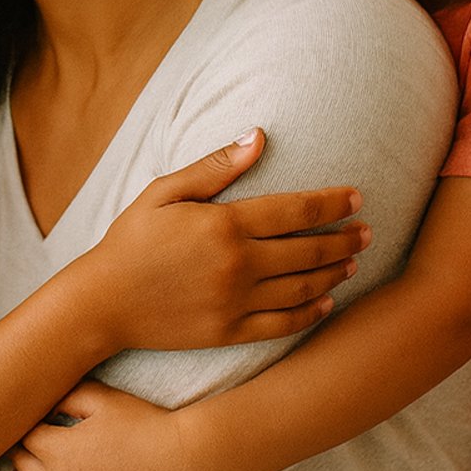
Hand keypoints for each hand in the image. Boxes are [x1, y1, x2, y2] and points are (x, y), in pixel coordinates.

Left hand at [8, 382, 190, 470]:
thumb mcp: (101, 397)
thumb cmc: (142, 423)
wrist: (178, 459)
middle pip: (20, 466)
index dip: (29, 423)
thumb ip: (66, 397)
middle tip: (36, 436)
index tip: (40, 416)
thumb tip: (46, 405)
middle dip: (22, 449)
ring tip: (30, 469)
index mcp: (56, 448)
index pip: (24, 436)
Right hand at [80, 128, 368, 350]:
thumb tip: (258, 137)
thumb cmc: (130, 240)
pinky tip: (326, 303)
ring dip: (334, 273)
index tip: (357, 197)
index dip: (332, 203)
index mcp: (224, 224)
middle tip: (368, 230)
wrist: (102, 302)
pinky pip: (283, 325)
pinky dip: (310, 313)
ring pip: (302, 288)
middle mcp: (237, 264)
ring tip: (354, 262)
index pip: (295, 210)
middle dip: (345, 237)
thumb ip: (215, 167)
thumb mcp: (164, 192)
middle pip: (308, 249)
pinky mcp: (229, 332)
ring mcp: (236, 302)